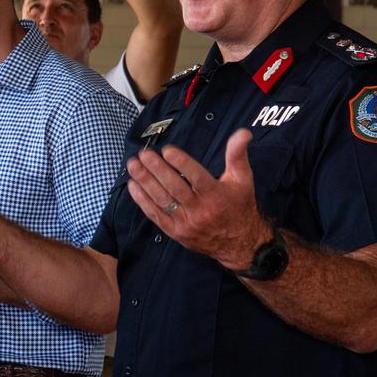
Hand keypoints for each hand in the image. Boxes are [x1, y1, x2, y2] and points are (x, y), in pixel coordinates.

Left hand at [125, 129, 271, 270]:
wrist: (239, 243)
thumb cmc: (239, 206)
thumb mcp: (242, 180)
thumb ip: (237, 155)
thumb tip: (243, 132)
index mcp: (216, 195)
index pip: (196, 177)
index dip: (181, 163)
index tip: (167, 150)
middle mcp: (200, 210)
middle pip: (174, 188)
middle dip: (157, 169)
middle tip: (144, 154)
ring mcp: (185, 222)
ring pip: (162, 200)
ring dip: (145, 182)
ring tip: (133, 165)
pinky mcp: (175, 231)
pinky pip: (155, 214)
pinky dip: (142, 200)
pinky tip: (133, 185)